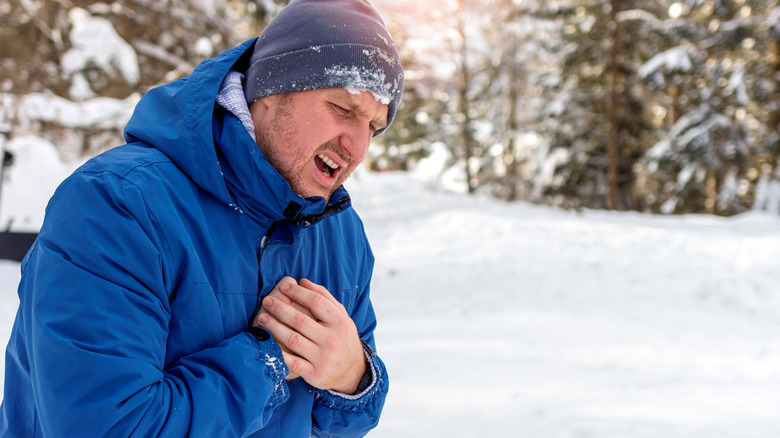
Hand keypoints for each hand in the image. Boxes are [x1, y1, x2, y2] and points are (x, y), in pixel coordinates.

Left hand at [255, 278, 365, 393]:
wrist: (353, 372)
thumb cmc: (342, 337)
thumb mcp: (341, 316)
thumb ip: (324, 297)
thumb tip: (302, 281)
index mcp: (340, 322)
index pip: (316, 302)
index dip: (298, 292)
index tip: (283, 287)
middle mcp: (332, 339)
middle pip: (300, 320)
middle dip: (280, 309)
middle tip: (267, 300)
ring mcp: (323, 358)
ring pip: (293, 340)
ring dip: (274, 327)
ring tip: (262, 318)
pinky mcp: (315, 374)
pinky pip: (292, 362)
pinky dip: (278, 352)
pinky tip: (267, 342)